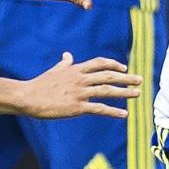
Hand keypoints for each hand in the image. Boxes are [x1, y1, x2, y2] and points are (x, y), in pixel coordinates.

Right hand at [19, 52, 141, 118]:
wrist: (28, 97)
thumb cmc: (40, 85)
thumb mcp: (54, 70)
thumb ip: (65, 63)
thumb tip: (68, 54)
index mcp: (76, 69)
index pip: (100, 63)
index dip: (114, 65)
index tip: (124, 68)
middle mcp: (80, 79)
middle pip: (109, 76)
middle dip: (126, 78)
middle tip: (140, 80)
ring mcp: (80, 93)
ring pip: (108, 91)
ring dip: (125, 92)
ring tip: (137, 94)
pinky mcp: (77, 107)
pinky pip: (100, 108)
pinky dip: (114, 111)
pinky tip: (124, 114)